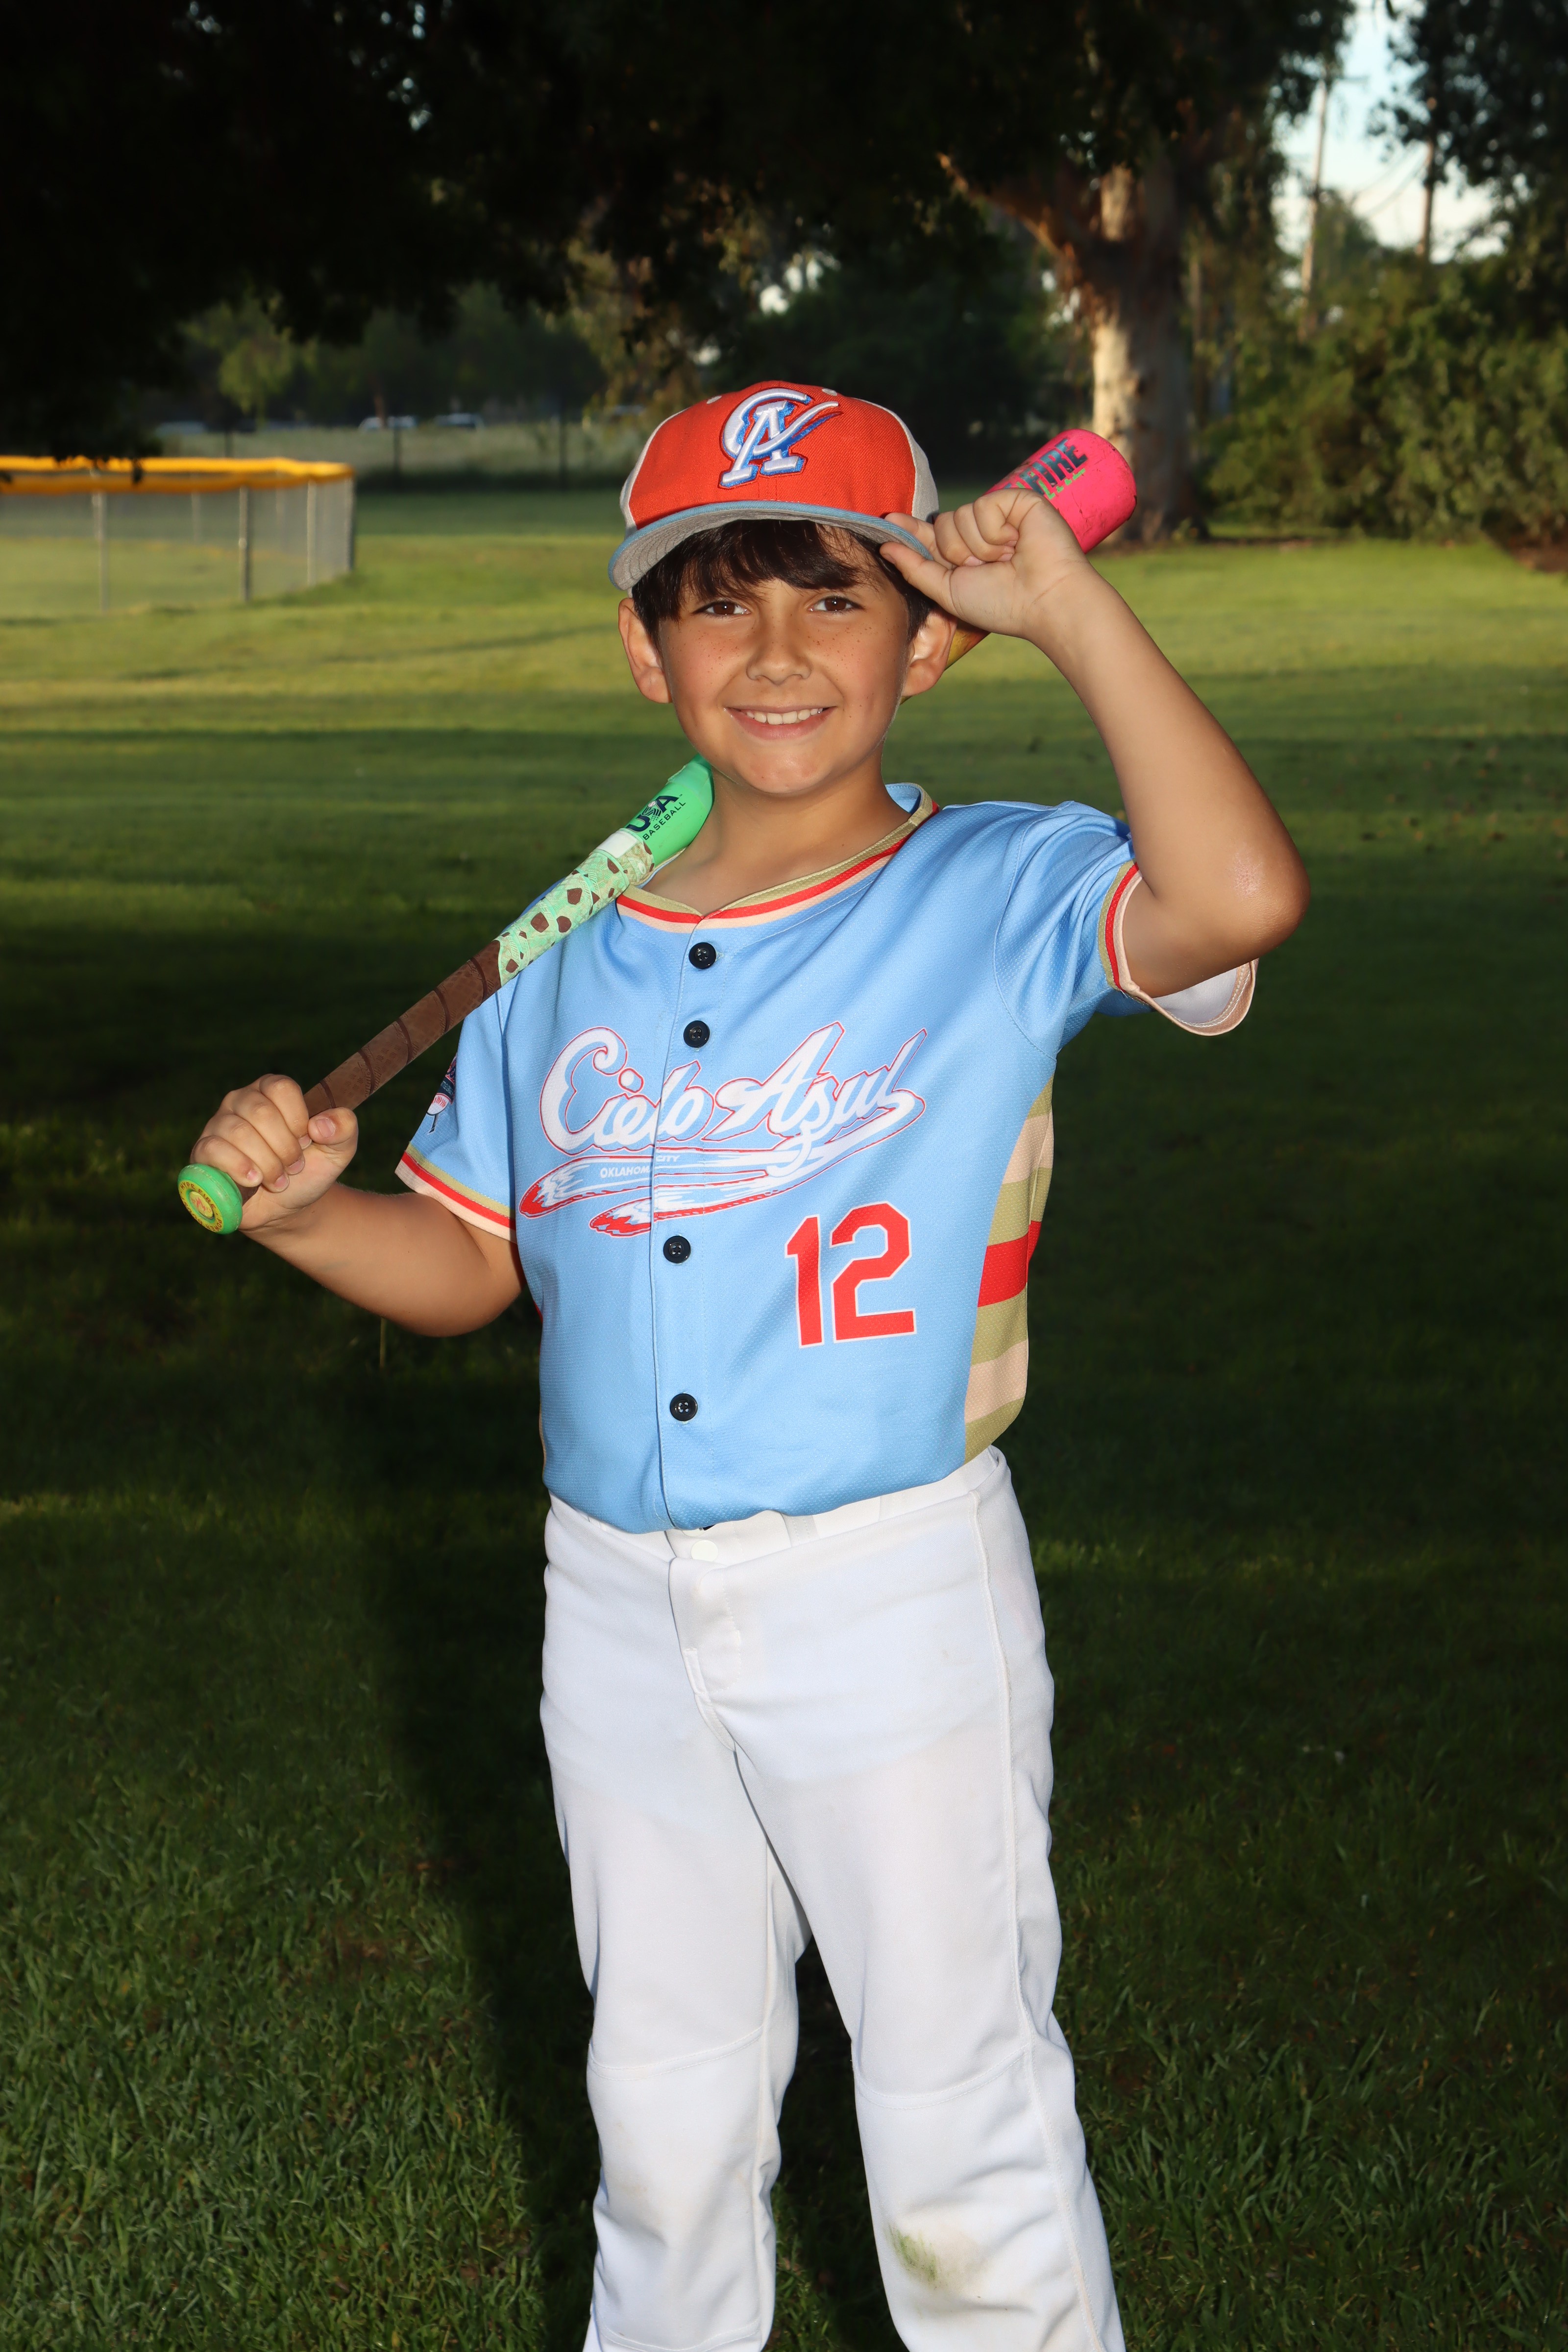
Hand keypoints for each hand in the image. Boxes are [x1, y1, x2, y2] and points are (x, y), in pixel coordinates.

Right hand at [187, 1074, 357, 1233]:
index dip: (297, 1119)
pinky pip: (213, 1149)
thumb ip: (344, 1128)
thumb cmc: (309, 1171)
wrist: (287, 1207)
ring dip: (266, 1163)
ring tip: (278, 1180)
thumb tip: (320, 1124)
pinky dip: (238, 1167)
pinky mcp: (203, 1151)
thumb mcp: (339, 1150)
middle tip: (294, 1167)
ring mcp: (218, 1124)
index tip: (307, 1141)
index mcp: (270, 1091)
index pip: (281, 1088)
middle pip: (260, 1112)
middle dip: (284, 1148)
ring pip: (238, 1133)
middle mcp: (241, 1101)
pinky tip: (254, 1181)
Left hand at [880, 489, 1091, 648]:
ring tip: (1006, 558)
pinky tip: (1016, 542)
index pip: (931, 535)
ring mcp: (998, 515)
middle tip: (986, 568)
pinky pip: (982, 506)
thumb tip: (885, 548)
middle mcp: (980, 533)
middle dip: (957, 552)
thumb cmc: (1001, 604)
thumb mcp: (948, 592)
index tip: (888, 520)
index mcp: (965, 555)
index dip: (910, 529)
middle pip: (941, 524)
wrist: (1044, 600)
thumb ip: (916, 569)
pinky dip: (994, 531)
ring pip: (959, 516)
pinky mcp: (1015, 500)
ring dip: (978, 546)